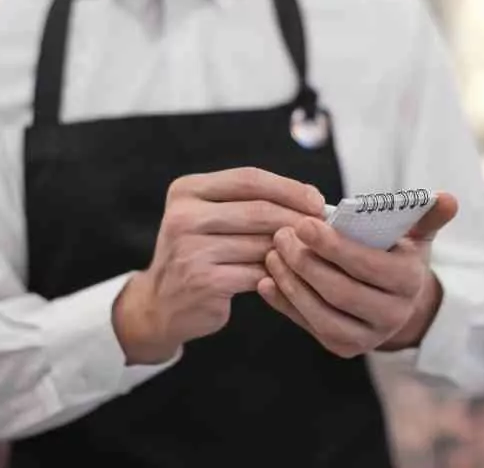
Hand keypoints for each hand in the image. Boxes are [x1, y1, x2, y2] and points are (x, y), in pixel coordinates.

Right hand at [113, 167, 324, 364]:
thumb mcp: (208, 217)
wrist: (160, 303)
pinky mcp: (204, 282)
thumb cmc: (197, 254)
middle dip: (297, 219)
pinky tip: (291, 276)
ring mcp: (191, 250)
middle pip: (258, 210)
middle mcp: (184, 216)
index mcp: (187, 190)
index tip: (317, 200)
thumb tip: (311, 202)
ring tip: (312, 252)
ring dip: (293, 249)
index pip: (248, 179)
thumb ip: (246, 204)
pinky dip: (279, 275)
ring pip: (262, 244)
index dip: (288, 188)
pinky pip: (257, 273)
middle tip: (323, 229)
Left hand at [258, 193, 457, 357]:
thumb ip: (426, 215)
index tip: (304, 223)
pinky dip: (284, 304)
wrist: (394, 301)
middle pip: (340, 291)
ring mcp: (366, 337)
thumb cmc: (395, 256)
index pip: (368, 266)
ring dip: (290, 282)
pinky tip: (266, 280)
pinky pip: (307, 327)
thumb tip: (448, 197)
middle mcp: (391, 315)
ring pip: (321, 314)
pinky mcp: (343, 348)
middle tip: (281, 234)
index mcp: (409, 282)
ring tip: (272, 253)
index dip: (334, 246)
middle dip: (306, 262)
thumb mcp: (414, 235)